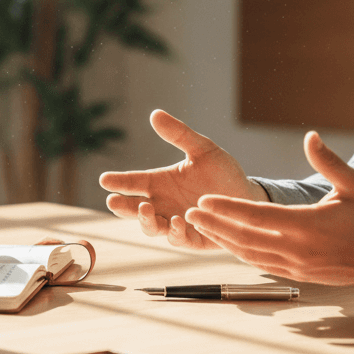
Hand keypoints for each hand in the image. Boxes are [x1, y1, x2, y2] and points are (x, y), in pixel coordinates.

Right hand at [98, 109, 267, 250]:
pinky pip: (180, 240)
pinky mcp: (194, 239)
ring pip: (152, 227)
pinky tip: (178, 221)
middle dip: (122, 207)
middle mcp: (163, 205)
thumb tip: (155, 113)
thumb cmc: (223, 173)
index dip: (118, 181)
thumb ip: (180, 134)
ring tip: (146, 209)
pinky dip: (176, 232)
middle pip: (134, 209)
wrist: (249, 196)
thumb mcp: (203, 149)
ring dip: (146, 220)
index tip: (104, 179)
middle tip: (113, 201)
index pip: (133, 182)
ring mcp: (176, 223)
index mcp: (160, 183)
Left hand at [184, 131, 353, 286]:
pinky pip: (260, 265)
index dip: (228, 209)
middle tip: (189, 214)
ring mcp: (296, 266)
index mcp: (308, 226)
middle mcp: (298, 250)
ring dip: (222, 241)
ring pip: (249, 256)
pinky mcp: (297, 275)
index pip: (257, 217)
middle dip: (214, 226)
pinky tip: (225, 242)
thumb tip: (309, 136)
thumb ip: (328, 161)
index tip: (204, 201)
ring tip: (199, 226)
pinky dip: (239, 253)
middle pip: (245, 239)